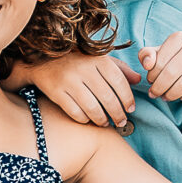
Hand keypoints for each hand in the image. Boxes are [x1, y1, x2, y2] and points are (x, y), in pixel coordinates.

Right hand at [11, 51, 140, 127]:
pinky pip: (74, 111)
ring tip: (106, 123)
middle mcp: (83, 68)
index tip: (131, 109)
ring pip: (92, 107)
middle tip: (122, 121)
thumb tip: (138, 80)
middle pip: (107, 97)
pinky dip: (84, 119)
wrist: (42, 60)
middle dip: (117, 113)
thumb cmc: (77, 61)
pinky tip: (89, 120)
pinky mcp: (56, 91)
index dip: (127, 98)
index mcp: (97, 59)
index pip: (119, 81)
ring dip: (102, 119)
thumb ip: (120, 69)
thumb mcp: (99, 60)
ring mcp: (68, 80)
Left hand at [135, 31, 181, 103]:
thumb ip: (146, 55)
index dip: (151, 75)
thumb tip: (147, 64)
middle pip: (171, 73)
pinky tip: (181, 96)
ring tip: (165, 97)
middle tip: (154, 94)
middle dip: (158, 88)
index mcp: (180, 37)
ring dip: (170, 95)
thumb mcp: (160, 55)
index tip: (150, 80)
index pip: (159, 61)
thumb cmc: (177, 60)